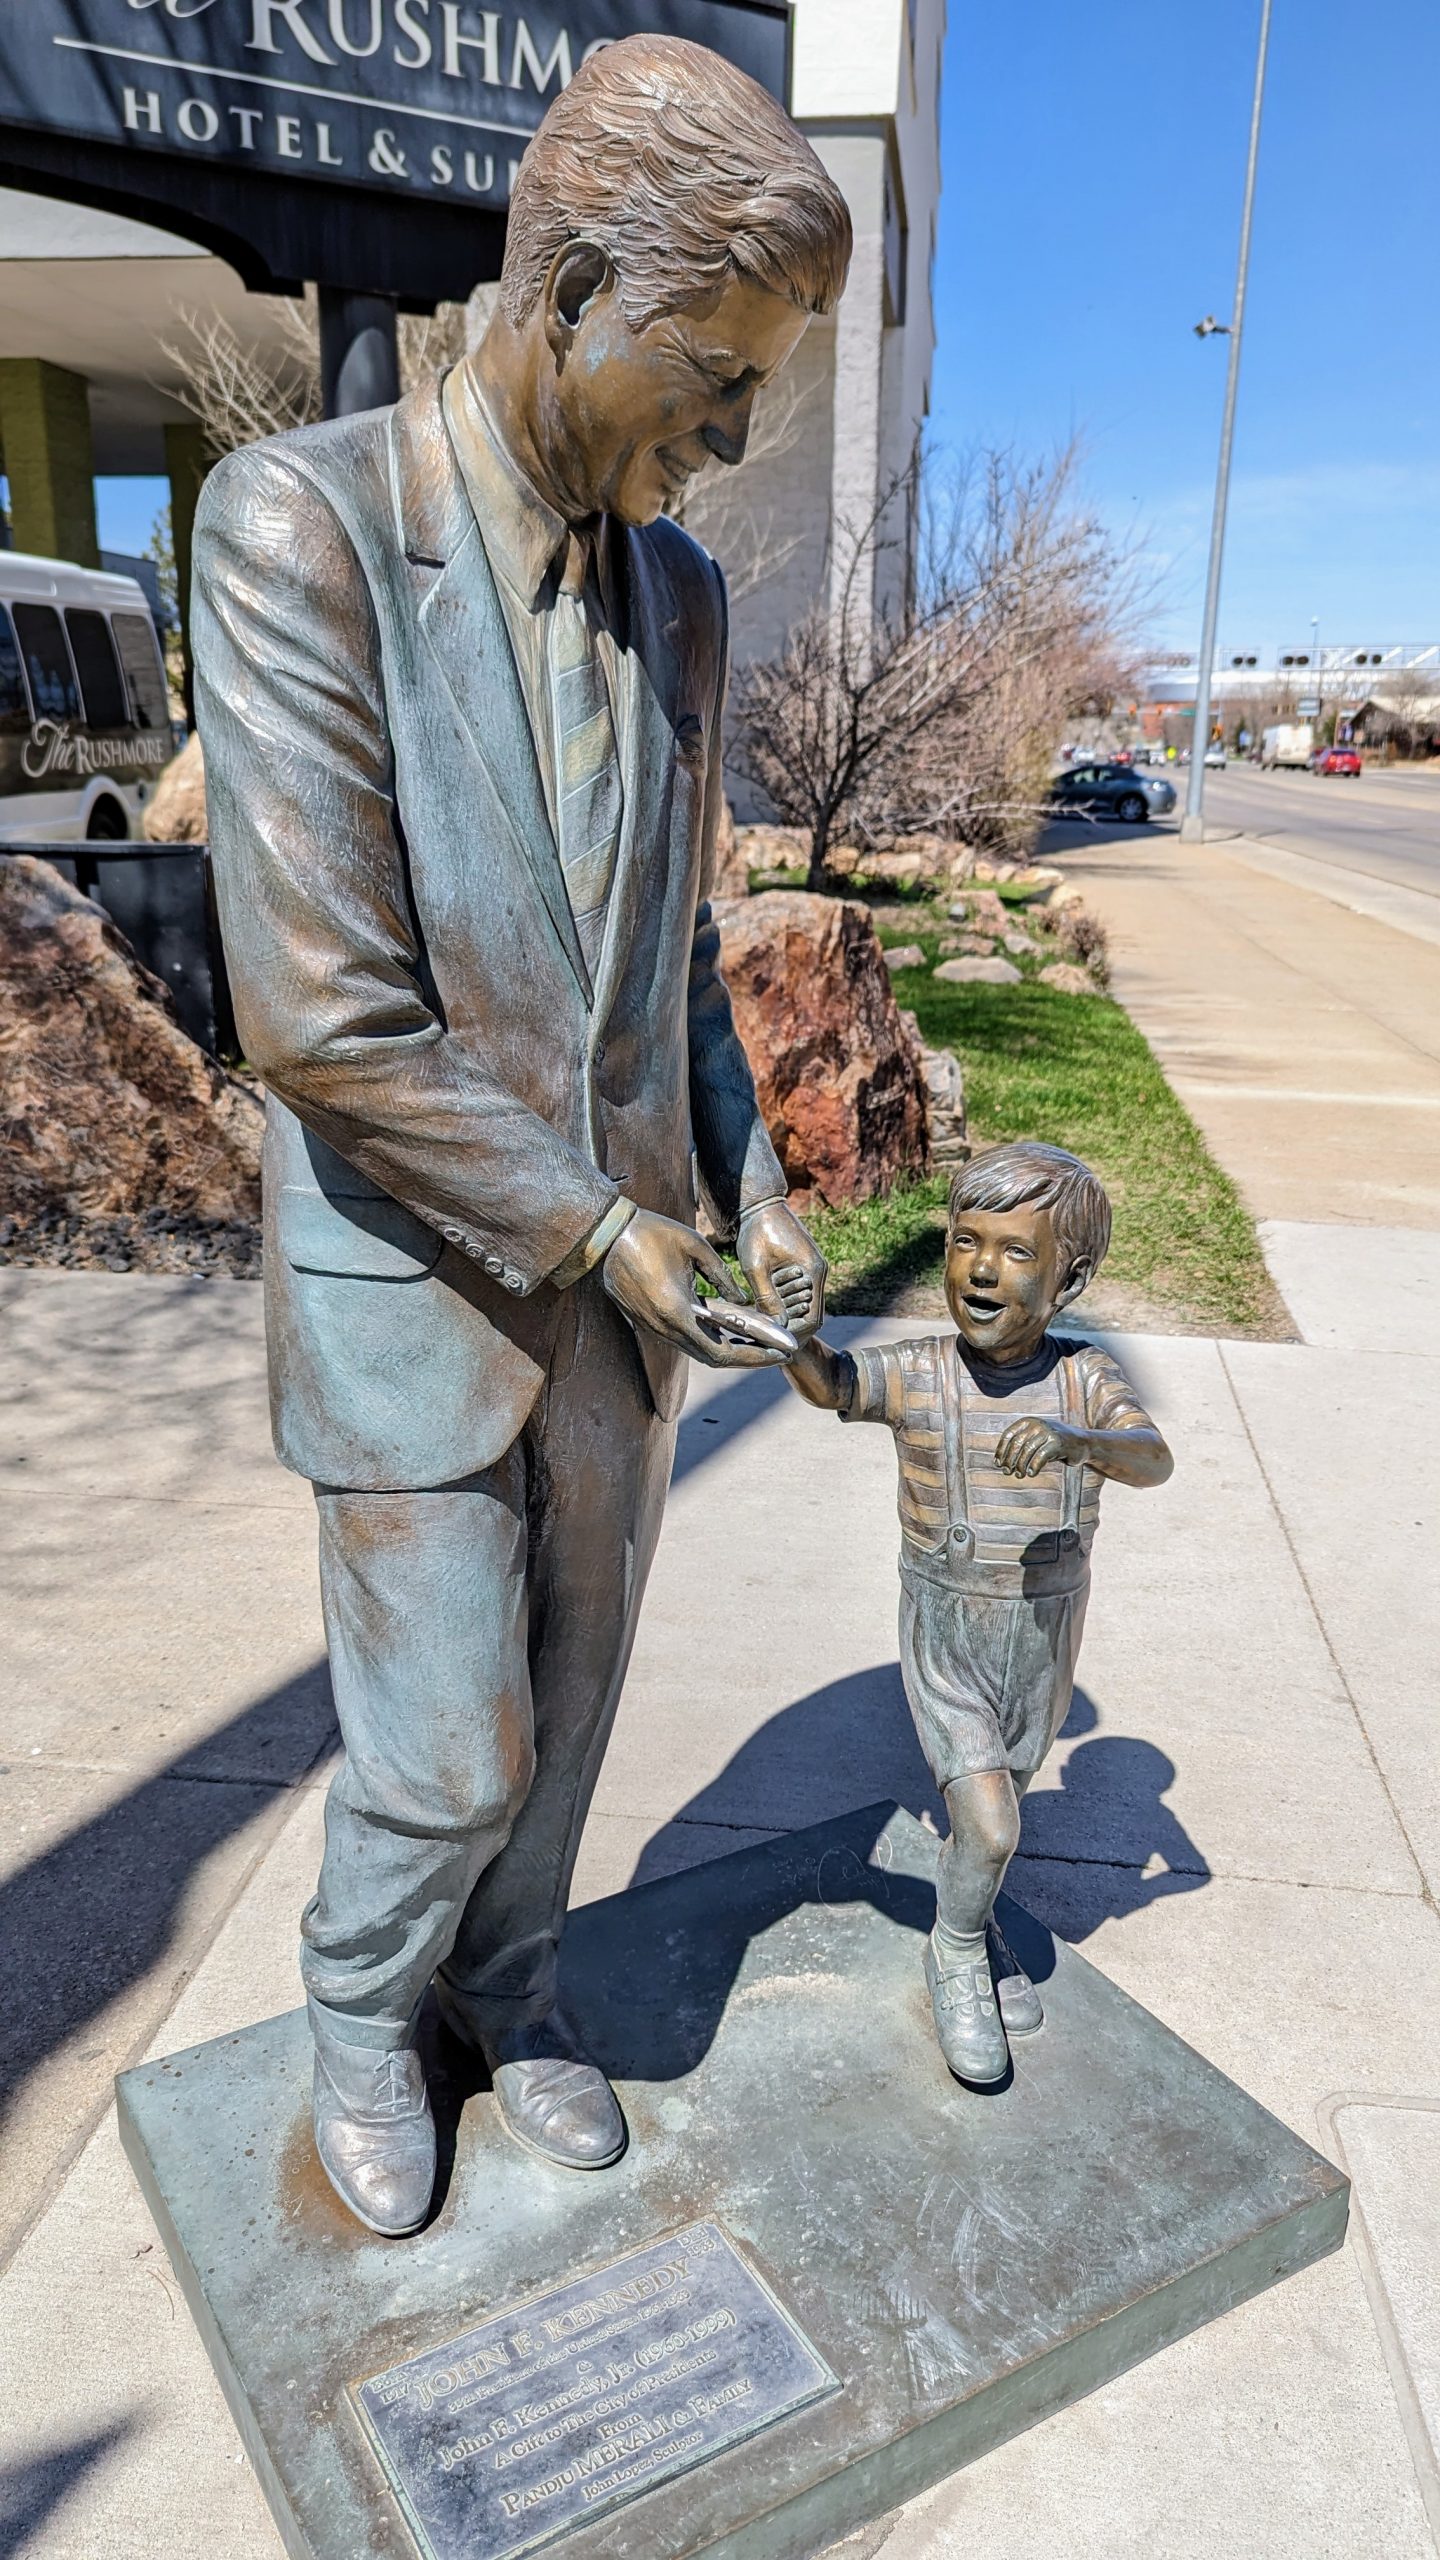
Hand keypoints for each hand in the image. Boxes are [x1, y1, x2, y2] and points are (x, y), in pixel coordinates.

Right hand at [602, 1208, 791, 1368]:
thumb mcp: (696, 1248)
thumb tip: (744, 1302)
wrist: (604, 1235)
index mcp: (678, 1311)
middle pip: (710, 1359)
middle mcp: (664, 1328)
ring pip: (695, 1351)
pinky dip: (707, 1340)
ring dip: (727, 1351)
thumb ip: (723, 1277)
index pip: (721, 1352)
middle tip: (775, 1353)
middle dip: (746, 1359)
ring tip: (758, 1344)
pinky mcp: (645, 1321)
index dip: (753, 1357)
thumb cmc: (651, 1234)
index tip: (778, 1353)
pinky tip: (727, 1332)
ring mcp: (651, 1328)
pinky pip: (681, 1339)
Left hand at [736, 1199, 826, 1342]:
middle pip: (813, 1314)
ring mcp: (813, 1268)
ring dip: (789, 1315)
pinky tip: (768, 1307)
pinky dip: (786, 1302)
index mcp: (812, 1270)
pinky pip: (800, 1292)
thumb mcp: (755, 1266)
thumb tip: (776, 1325)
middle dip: (792, 1328)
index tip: (774, 1342)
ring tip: (765, 1324)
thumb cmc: (756, 1231)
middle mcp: (818, 1270)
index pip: (813, 1317)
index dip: (795, 1333)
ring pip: (807, 1304)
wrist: (760, 1204)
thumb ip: (767, 1297)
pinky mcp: (805, 1265)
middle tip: (768, 1338)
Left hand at [994, 1417, 1087, 1476]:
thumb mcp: (1035, 1441)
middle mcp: (1037, 1424)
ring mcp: (1048, 1431)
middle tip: (1007, 1472)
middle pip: (1016, 1443)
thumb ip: (1020, 1447)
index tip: (998, 1464)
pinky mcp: (1057, 1441)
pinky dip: (1034, 1466)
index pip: (1008, 1435)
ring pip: (1027, 1450)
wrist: (1082, 1443)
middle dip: (1009, 1459)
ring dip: (1020, 1465)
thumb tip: (1000, 1463)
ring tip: (1019, 1475)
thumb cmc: (1054, 1445)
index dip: (1001, 1450)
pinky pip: (1041, 1456)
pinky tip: (1032, 1474)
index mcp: (1028, 1421)